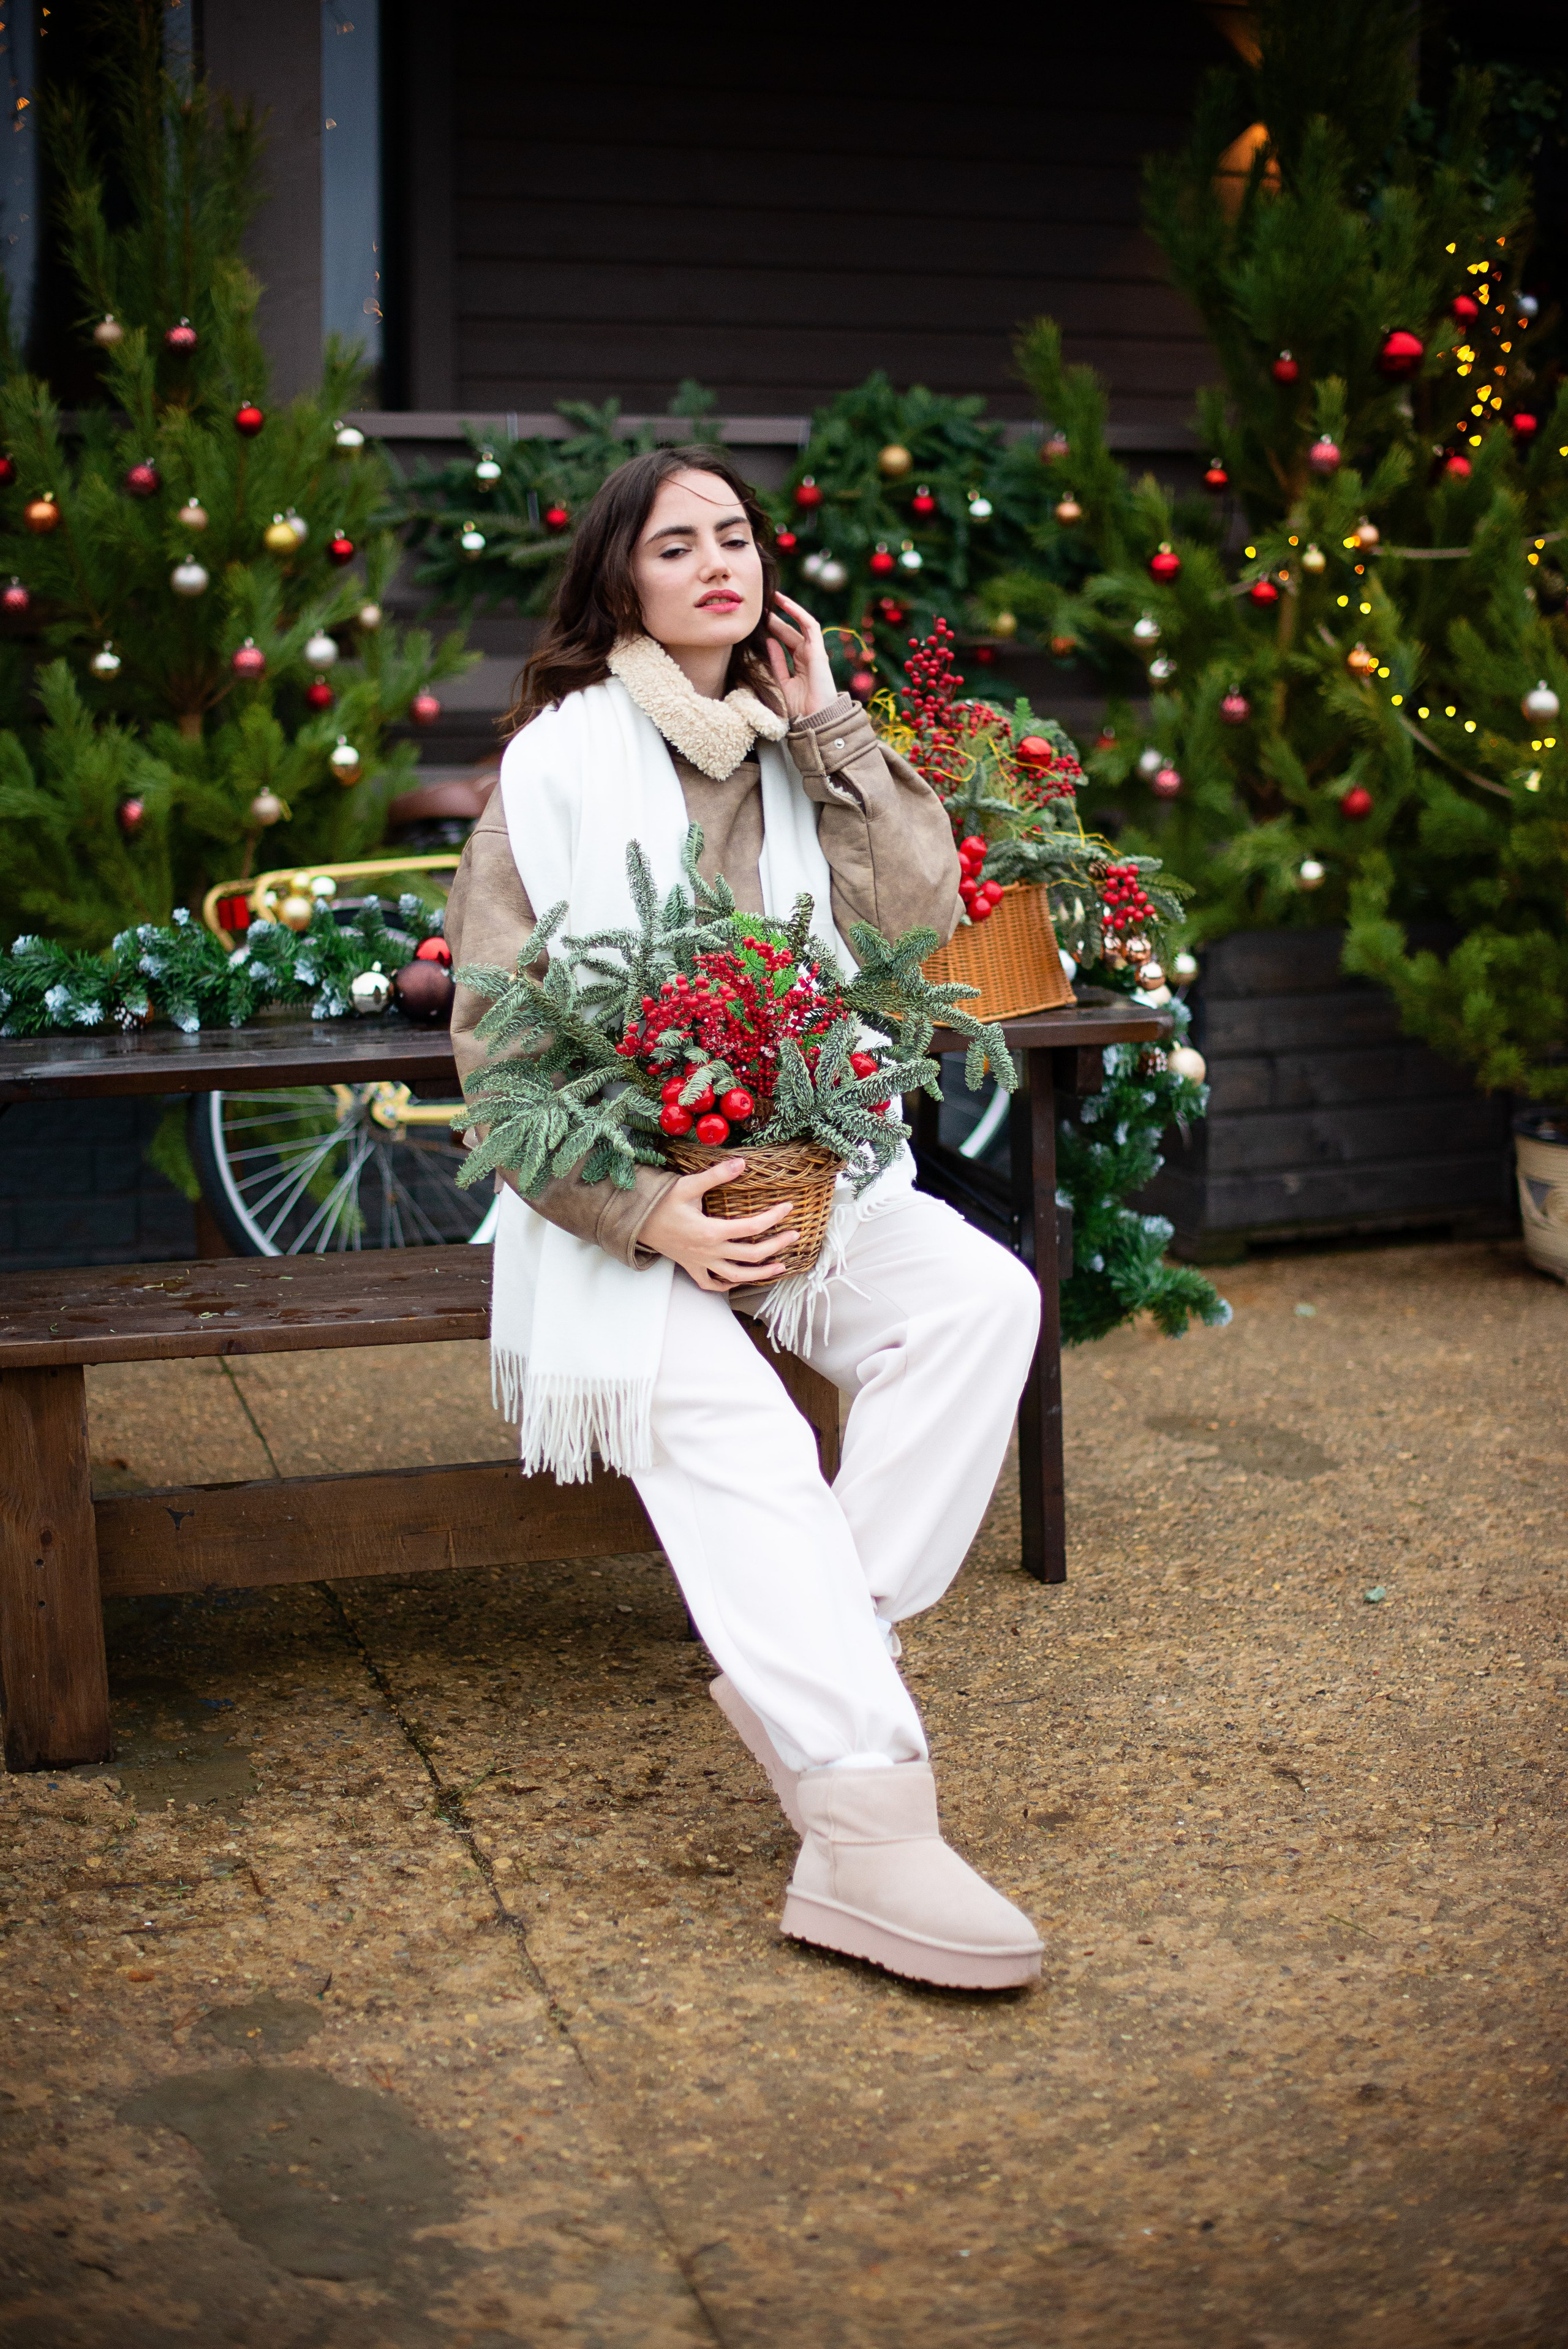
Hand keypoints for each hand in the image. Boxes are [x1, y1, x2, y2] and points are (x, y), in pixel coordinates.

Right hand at [642, 1159, 798, 1291]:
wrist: (635, 1221)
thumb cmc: (660, 1203)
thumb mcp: (688, 1185)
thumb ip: (716, 1175)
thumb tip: (742, 1163)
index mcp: (711, 1232)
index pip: (751, 1228)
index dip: (773, 1218)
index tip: (788, 1208)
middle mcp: (709, 1252)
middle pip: (751, 1255)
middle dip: (777, 1246)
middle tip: (795, 1236)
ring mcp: (701, 1263)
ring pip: (737, 1277)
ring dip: (761, 1274)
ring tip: (780, 1267)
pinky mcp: (691, 1268)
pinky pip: (711, 1284)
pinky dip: (727, 1286)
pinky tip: (739, 1281)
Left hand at [765, 593, 839, 719]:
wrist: (815, 719)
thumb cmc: (800, 708)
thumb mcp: (782, 682)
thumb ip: (776, 663)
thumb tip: (768, 642)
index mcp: (800, 665)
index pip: (785, 642)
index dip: (772, 630)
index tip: (757, 621)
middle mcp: (808, 656)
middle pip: (789, 632)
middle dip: (774, 619)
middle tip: (759, 607)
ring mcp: (814, 652)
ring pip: (799, 625)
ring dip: (787, 610)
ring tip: (773, 597)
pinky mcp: (818, 650)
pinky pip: (810, 626)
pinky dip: (798, 613)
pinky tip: (785, 603)